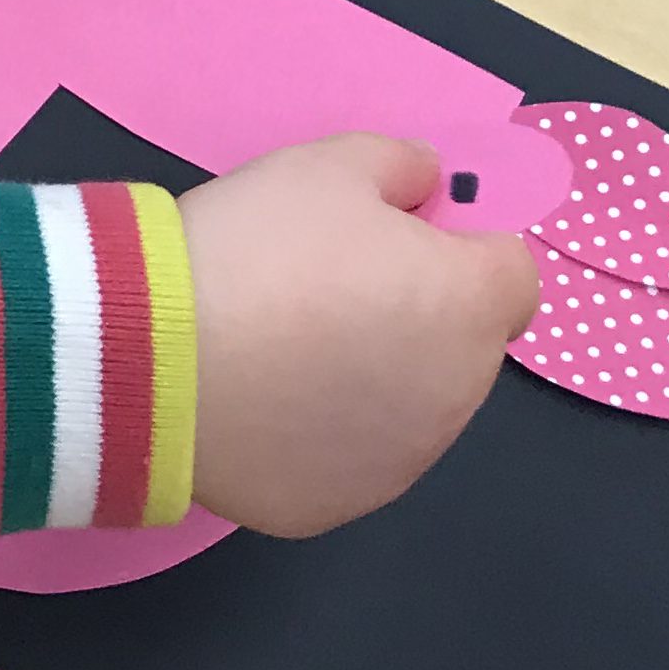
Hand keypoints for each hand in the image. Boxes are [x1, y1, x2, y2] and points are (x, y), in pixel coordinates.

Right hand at [180, 136, 540, 536]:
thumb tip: (427, 183)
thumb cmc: (256, 246)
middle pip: (462, 344)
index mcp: (470, 305)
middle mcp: (458, 395)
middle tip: (326, 285)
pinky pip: (348, 457)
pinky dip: (321, 431)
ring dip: (374, 376)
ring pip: (409, 407)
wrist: (155, 355)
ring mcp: (401, 462)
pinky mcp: (339, 506)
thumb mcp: (327, 163)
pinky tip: (259, 400)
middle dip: (417, 313)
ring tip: (282, 346)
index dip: (464, 247)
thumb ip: (401, 165)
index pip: (514, 272)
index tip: (398, 234)